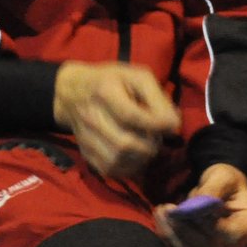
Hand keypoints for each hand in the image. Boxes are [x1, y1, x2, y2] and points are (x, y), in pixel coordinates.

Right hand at [53, 62, 179, 179]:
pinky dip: (128, 168)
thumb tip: (173, 124)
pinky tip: (136, 156)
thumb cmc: (112, 81)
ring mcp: (85, 136)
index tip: (172, 126)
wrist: (73, 92)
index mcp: (105, 91)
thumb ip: (158, 98)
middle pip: (124, 143)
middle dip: (150, 144)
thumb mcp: (138, 77)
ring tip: (148, 146)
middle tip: (158, 137)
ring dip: (141, 158)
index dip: (156, 125)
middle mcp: (91, 115)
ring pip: (117, 160)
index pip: (132, 116)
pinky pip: (109, 170)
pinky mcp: (85, 152)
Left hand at [153, 163, 246, 246]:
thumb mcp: (223, 176)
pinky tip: (161, 221)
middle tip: (167, 208)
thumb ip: (214, 189)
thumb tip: (201, 202)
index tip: (191, 205)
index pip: (228, 234)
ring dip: (173, 233)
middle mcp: (236, 246)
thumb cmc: (226, 181)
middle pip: (208, 245)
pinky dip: (169, 238)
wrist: (220, 190)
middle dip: (185, 227)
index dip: (207, 222)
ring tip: (161, 211)